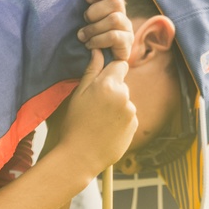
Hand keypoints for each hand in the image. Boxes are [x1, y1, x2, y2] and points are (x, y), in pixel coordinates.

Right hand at [57, 47, 136, 177]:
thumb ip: (91, 71)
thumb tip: (99, 51)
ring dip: (116, 106)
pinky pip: (128, 117)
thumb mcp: (78, 94)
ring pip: (125, 101)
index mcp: (109, 85)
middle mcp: (124, 96)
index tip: (101, 80)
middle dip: (112, 90)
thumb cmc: (74, 124)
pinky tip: (106, 130)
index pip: (120, 65)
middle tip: (95, 106)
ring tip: (99, 121)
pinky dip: (120, 121)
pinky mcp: (134, 126)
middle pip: (122, 85)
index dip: (111, 71)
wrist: (80, 157)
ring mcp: (131, 112)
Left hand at [77, 0, 131, 61]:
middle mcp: (121, 13)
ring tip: (83, 36)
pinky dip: (98, 40)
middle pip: (116, 1)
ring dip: (94, 28)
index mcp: (110, 2)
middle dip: (95, 12)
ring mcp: (126, 28)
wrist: (87, 65)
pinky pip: (114, 36)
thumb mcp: (80, 17)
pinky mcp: (127, 44)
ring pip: (115, 19)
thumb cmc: (81, 36)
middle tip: (85, 21)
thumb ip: (86, 4)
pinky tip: (90, 46)